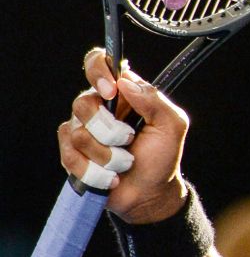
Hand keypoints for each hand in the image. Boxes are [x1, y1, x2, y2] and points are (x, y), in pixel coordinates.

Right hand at [57, 48, 188, 223]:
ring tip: (124, 163)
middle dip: (109, 130)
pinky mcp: (71, 154)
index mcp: (123, 94)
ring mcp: (81, 130)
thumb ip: (154, 100)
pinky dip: (95, 171)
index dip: (97, 71)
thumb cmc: (162, 157)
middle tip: (129, 140)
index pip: (98, 63)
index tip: (110, 92)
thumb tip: (126, 82)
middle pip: (83, 103)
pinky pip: (70, 157)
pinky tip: (110, 176)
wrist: (150, 193)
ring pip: (78, 134)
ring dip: (108, 156)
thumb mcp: (172, 125)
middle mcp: (98, 107)